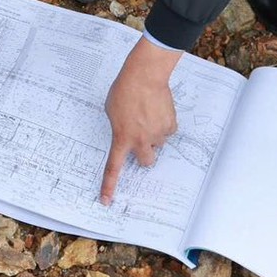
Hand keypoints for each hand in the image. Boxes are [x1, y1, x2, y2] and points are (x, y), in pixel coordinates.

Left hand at [100, 38, 181, 202]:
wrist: (145, 75)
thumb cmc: (124, 89)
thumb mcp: (111, 111)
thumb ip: (118, 126)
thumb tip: (126, 133)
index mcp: (122, 138)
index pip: (114, 168)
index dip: (110, 186)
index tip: (106, 201)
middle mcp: (141, 141)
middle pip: (146, 162)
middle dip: (145, 154)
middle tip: (142, 140)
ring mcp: (157, 134)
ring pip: (158, 144)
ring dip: (154, 135)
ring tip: (149, 115)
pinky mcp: (170, 125)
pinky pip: (168, 131)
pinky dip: (164, 124)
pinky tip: (158, 110)